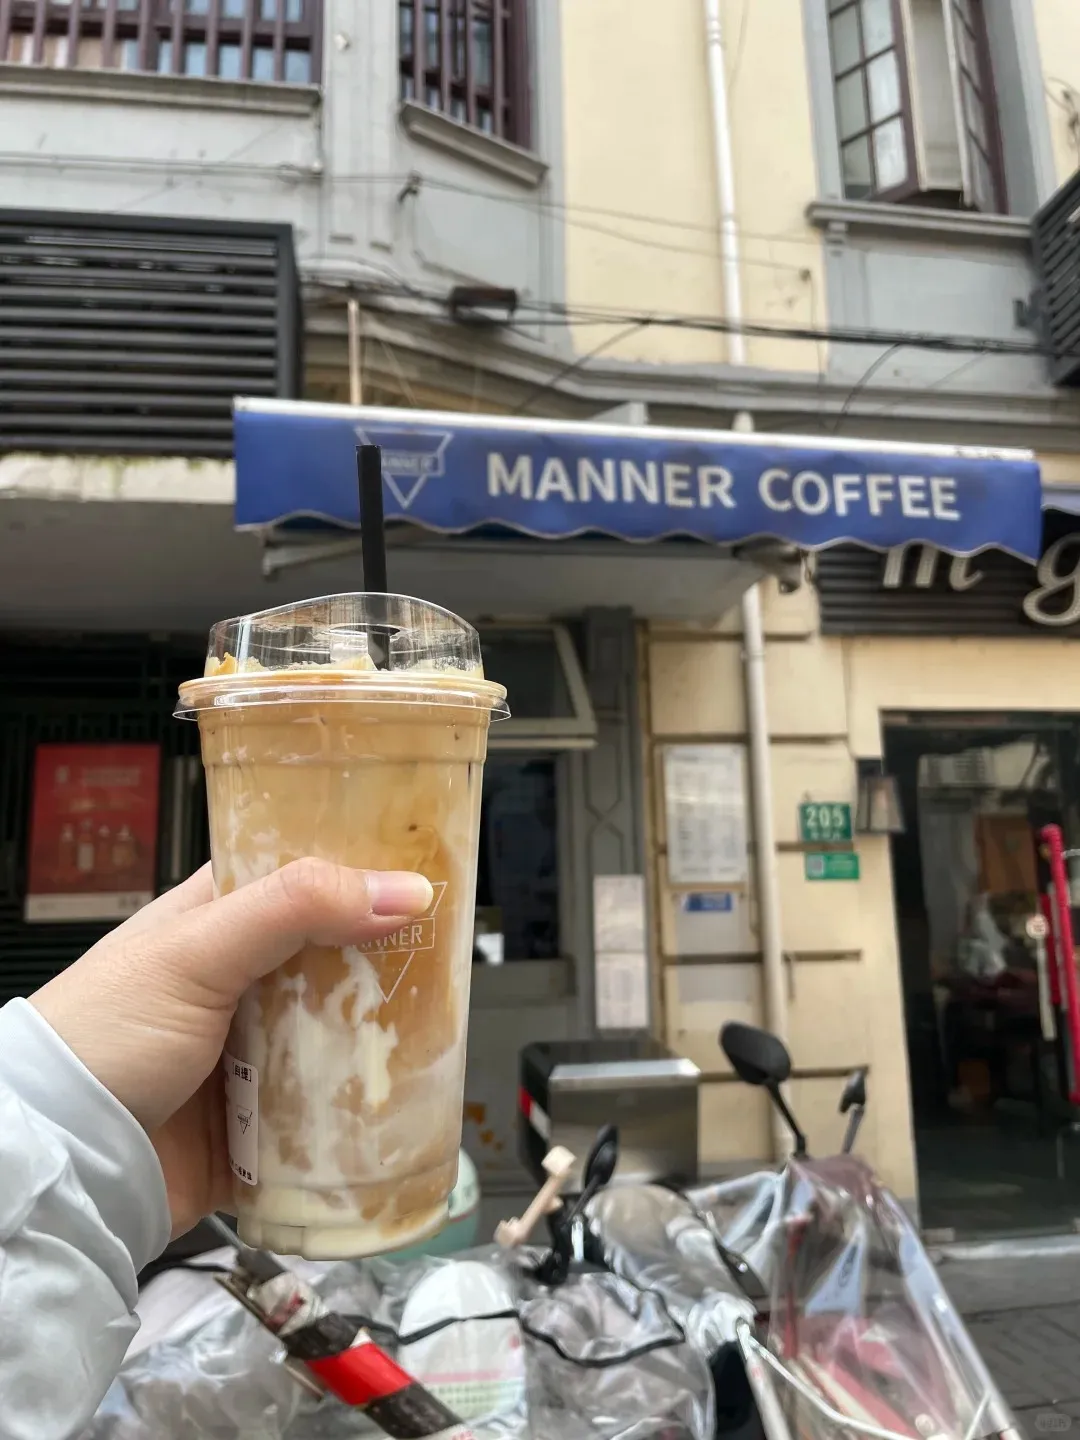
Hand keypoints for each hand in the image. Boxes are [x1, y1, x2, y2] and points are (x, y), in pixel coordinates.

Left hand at [30, 859, 433, 1237]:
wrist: (59, 1166)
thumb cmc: (96, 1039)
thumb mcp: (195, 950)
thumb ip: (294, 908)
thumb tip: (401, 888)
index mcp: (217, 921)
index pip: (304, 876)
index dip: (362, 871)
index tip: (426, 871)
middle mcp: (239, 984)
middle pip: (335, 960)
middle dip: (387, 963)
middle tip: (449, 958)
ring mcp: (252, 1053)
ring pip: (340, 1037)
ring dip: (379, 1041)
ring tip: (439, 1030)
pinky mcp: (261, 1122)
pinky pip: (327, 1112)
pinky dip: (359, 1110)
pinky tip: (399, 1102)